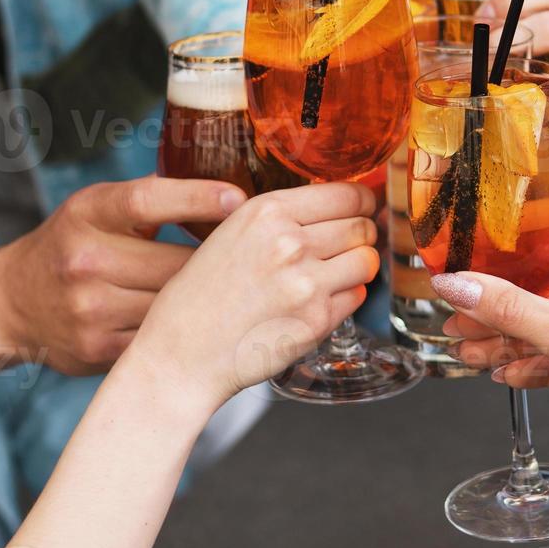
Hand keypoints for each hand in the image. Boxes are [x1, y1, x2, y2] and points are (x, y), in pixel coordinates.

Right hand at [0, 176, 249, 373]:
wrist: (11, 303)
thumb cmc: (72, 244)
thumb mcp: (96, 208)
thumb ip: (150, 199)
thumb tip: (227, 190)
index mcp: (88, 212)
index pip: (148, 199)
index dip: (198, 197)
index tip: (240, 199)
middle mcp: (84, 259)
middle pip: (174, 263)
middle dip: (216, 264)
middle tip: (251, 261)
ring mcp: (89, 308)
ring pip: (174, 305)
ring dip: (206, 303)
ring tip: (235, 295)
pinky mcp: (98, 349)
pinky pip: (161, 339)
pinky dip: (185, 333)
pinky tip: (204, 327)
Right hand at [127, 182, 379, 409]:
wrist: (182, 354)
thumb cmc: (199, 298)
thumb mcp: (230, 234)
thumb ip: (280, 220)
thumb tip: (334, 210)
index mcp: (266, 211)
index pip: (346, 193)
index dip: (362, 202)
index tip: (364, 209)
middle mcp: (289, 242)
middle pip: (362, 227)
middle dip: (363, 236)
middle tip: (351, 246)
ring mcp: (305, 282)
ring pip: (366, 262)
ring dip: (358, 268)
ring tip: (335, 276)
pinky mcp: (316, 320)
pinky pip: (356, 298)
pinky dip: (346, 300)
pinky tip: (318, 304)